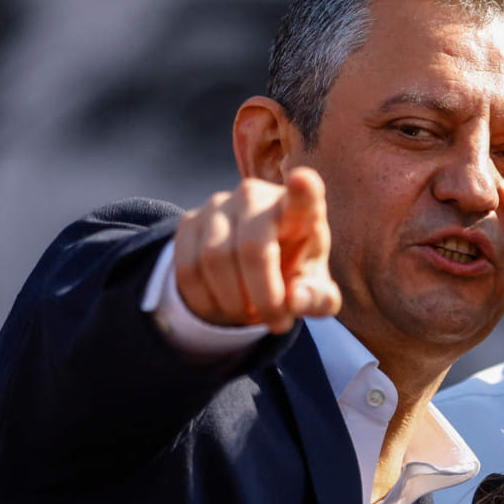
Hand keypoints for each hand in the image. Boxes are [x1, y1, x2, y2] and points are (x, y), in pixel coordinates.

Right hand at [172, 166, 341, 333]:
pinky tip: (224, 308)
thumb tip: (295, 300)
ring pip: (214, 260)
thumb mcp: (315, 291)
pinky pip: (187, 269)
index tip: (303, 180)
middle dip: (263, 297)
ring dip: (233, 303)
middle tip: (276, 322)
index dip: (303, 190)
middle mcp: (257, 196)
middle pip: (253, 248)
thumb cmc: (295, 273)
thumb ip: (317, 299)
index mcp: (301, 210)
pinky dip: (206, 301)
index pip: (304, 195)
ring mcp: (219, 205)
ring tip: (251, 315)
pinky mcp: (189, 221)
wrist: (253, 267)